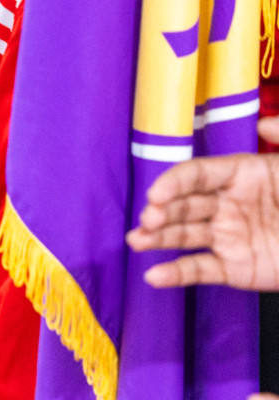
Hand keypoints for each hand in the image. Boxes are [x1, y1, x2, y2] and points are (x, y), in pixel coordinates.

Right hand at [127, 118, 278, 288]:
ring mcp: (228, 237)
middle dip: (161, 210)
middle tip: (148, 219)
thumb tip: (263, 123)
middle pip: (184, 204)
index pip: (197, 174)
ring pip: (184, 235)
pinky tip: (154, 276)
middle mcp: (227, 204)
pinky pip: (200, 270)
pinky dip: (176, 274)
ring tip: (136, 242)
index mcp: (241, 175)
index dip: (174, 182)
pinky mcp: (234, 268)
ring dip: (157, 238)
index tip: (156, 192)